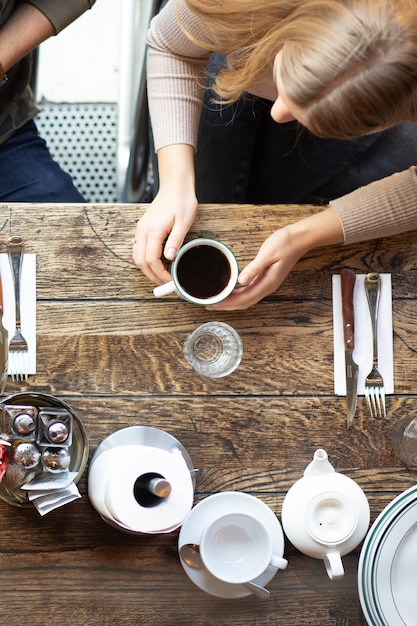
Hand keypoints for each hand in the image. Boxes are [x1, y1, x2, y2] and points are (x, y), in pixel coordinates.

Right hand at [132, 144, 197, 283]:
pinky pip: (139, 248)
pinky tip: (158, 262)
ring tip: (162, 274)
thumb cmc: (182, 201)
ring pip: (137, 256)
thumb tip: (169, 257)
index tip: (170, 279)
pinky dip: (146, 259)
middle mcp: (143, 230)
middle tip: (165, 282)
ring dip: (148, 268)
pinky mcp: (143, 228)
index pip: (151, 259)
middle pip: (140, 261)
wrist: (175, 186)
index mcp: (153, 230)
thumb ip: (176, 240)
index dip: (160, 273)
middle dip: (151, 274)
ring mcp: (141, 229)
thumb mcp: (184, 221)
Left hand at [206, 207, 343, 310]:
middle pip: (245, 303)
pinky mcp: (267, 278)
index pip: (244, 298)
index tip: (214, 304)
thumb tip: (241, 281)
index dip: (228, 303)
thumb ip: (254, 268)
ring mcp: (268, 283)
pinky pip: (251, 291)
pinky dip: (239, 294)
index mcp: (267, 283)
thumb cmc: (285, 243)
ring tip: (218, 301)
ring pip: (248, 298)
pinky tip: (232, 291)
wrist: (300, 238)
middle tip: (211, 305)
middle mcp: (268, 286)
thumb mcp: (268, 254)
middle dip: (227, 306)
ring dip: (233, 302)